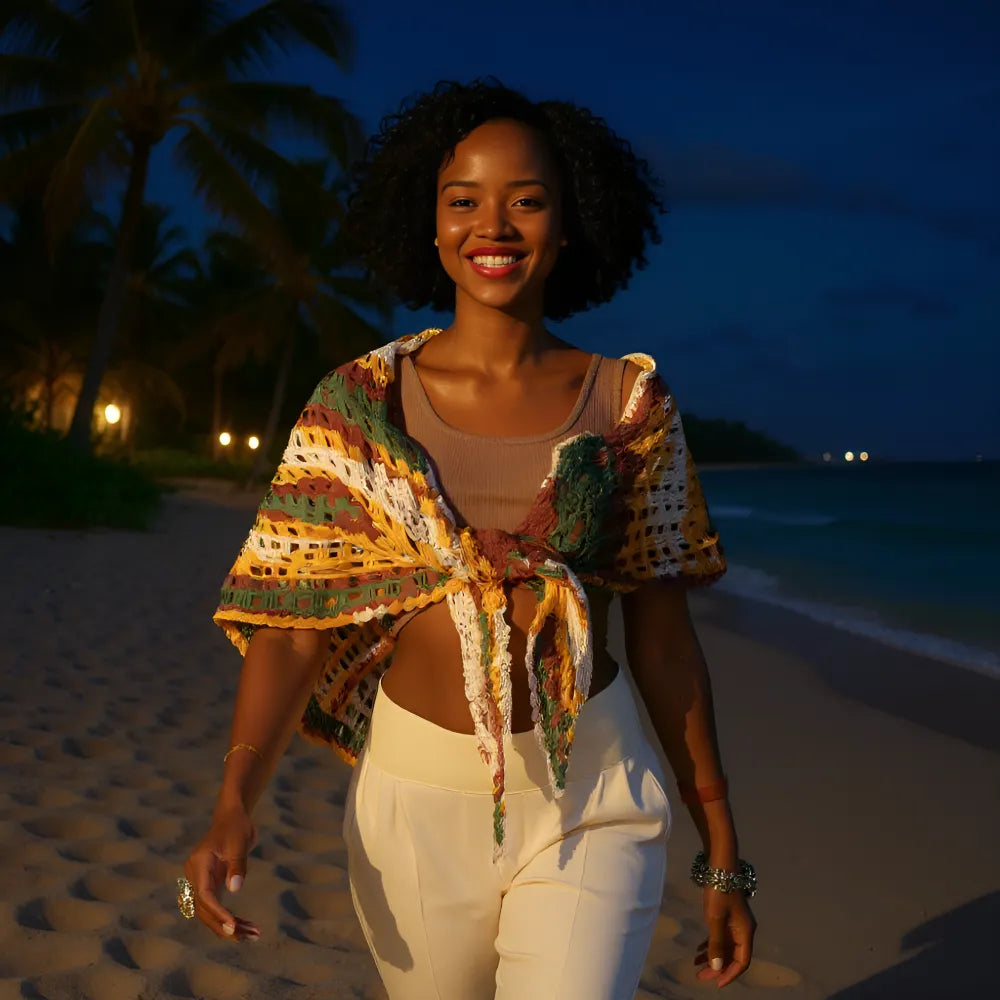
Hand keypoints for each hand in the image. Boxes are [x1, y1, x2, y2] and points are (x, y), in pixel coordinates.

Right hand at [182, 801, 260, 941]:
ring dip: (229, 925)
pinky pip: (217, 906)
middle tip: (247, 937)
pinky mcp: (210, 885)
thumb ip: (237, 865)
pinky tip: (246, 927)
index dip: (218, 912)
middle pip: (205, 909)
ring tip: (252, 935)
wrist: (232, 817)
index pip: (205, 895)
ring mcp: (201, 881)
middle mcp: (195, 876)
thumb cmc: (236, 827)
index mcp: (198, 864)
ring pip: (210, 912)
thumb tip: (234, 890)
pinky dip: (230, 917)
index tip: (233, 926)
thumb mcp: (240, 842)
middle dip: (224, 926)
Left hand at [694, 886, 755, 987]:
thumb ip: (716, 943)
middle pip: (732, 956)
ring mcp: (735, 923)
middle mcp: (743, 930)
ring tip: (695, 964)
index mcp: (745, 933)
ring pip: (725, 947)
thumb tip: (716, 967)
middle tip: (700, 976)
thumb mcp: (715, 919)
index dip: (730, 974)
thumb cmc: (720, 892)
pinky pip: (720, 937)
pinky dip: (710, 944)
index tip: (716, 983)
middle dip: (717, 968)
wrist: (720, 866)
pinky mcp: (727, 917)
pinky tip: (699, 950)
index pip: (742, 962)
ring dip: (712, 957)